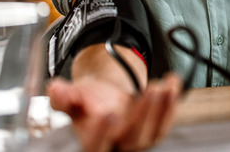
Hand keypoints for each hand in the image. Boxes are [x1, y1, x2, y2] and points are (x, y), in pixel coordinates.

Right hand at [47, 73, 181, 151]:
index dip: (102, 132)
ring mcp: (140, 140)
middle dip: (143, 114)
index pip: (96, 145)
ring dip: (161, 108)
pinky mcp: (156, 130)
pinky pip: (167, 120)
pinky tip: (173, 82)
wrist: (104, 99)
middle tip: (150, 91)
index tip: (106, 112)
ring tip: (162, 85)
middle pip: (133, 139)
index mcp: (93, 143)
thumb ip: (63, 96)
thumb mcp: (71, 97)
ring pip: (154, 132)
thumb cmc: (86, 102)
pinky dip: (172, 101)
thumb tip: (56, 88)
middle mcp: (118, 146)